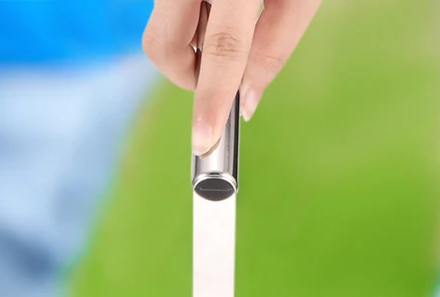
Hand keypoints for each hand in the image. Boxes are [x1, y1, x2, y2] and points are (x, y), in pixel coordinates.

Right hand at [143, 0, 320, 153]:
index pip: (221, 49)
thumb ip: (275, 46)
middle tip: (217, 72)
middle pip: (165, 47)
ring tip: (231, 8)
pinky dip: (190, 13)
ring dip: (192, 36)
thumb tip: (246, 102)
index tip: (205, 139)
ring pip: (163, 27)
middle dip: (187, 74)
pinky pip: (168, 6)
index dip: (211, 100)